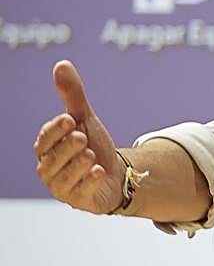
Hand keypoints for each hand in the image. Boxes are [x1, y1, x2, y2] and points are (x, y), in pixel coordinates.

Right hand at [33, 60, 122, 214]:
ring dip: (77, 165)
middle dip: (67, 147)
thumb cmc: (94, 144)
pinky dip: (89, 183)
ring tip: (90, 154)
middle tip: (81, 137)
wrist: (117, 174)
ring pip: (64, 177)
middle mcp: (50, 169)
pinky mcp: (80, 201)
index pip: (45, 139)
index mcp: (47, 148)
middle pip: (53, 159)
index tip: (70, 119)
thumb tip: (61, 64)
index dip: (55, 130)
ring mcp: (62, 187)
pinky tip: (98, 171)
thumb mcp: (85, 118)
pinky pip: (80, 194)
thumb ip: (73, 96)